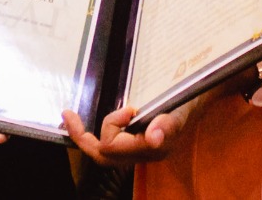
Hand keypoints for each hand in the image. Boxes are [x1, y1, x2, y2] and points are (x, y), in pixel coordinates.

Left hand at [62, 103, 191, 165]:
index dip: (113, 125)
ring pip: (102, 155)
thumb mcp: (178, 111)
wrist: (193, 104)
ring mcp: (136, 152)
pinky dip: (90, 137)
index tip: (130, 108)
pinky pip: (107, 148)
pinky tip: (81, 123)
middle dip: (83, 137)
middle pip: (102, 156)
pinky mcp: (133, 145)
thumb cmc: (185, 104)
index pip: (114, 146)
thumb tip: (154, 137)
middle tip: (68, 115)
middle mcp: (140, 155)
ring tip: (70, 118)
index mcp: (150, 149)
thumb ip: (168, 125)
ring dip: (84, 138)